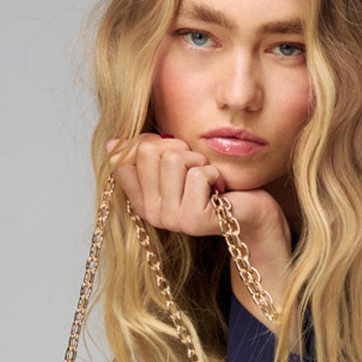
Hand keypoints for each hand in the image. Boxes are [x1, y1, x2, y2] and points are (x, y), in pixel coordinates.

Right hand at [103, 132, 291, 321]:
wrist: (249, 211)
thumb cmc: (213, 183)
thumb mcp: (176, 163)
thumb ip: (146, 154)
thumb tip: (112, 143)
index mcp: (140, 199)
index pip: (122, 156)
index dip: (149, 141)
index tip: (172, 152)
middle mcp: (150, 213)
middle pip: (148, 151)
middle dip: (179, 148)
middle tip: (195, 166)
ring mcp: (171, 219)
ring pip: (174, 160)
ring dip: (199, 160)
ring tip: (208, 179)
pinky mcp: (193, 220)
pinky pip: (197, 175)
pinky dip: (213, 173)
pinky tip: (219, 191)